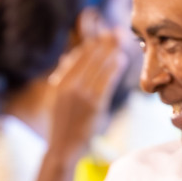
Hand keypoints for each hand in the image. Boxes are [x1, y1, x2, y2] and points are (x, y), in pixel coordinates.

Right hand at [44, 31, 128, 154]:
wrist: (62, 148)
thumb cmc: (64, 124)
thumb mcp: (59, 98)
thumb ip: (65, 79)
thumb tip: (68, 58)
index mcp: (60, 83)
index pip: (77, 56)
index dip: (93, 43)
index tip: (104, 34)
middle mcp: (68, 85)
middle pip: (89, 57)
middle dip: (105, 42)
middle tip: (118, 32)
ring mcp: (81, 94)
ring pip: (99, 66)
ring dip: (112, 52)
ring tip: (122, 43)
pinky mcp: (93, 104)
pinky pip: (106, 80)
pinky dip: (114, 68)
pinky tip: (122, 60)